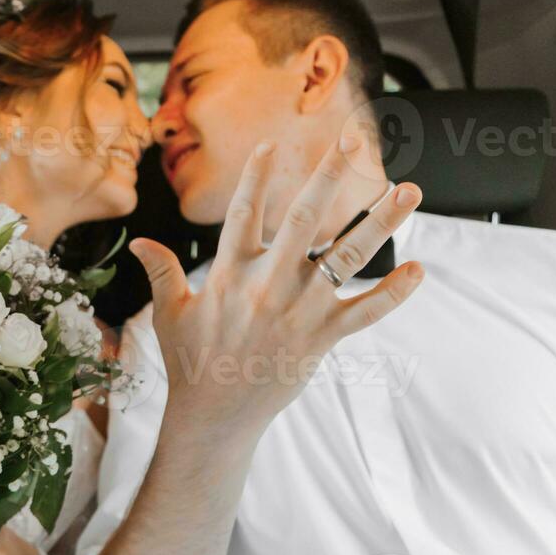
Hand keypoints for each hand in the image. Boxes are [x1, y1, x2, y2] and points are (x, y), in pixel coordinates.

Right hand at [132, 133, 423, 438]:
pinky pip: (365, 311)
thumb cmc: (190, 362)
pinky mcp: (322, 336)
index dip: (256, 176)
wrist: (215, 414)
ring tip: (409, 189)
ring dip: (381, 221)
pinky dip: (393, 293)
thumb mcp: (169, 314)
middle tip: (350, 140)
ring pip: (347, 255)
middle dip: (328, 175)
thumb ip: (161, 273)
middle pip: (303, 217)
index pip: (244, 212)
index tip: (272, 144)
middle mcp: (269, 283)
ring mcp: (300, 308)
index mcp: (230, 273)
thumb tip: (138, 242)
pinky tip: (417, 270)